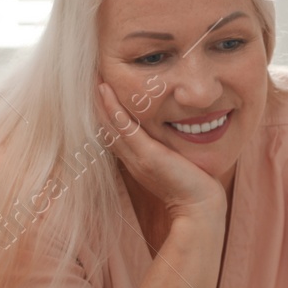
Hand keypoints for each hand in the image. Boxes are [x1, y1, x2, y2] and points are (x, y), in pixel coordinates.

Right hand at [95, 81, 225, 221]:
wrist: (199, 208)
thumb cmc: (191, 187)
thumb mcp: (173, 164)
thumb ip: (166, 151)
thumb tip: (171, 136)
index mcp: (136, 160)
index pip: (114, 133)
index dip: (104, 113)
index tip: (100, 91)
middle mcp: (131, 158)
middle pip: (106, 127)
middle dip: (97, 104)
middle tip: (88, 79)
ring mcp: (136, 157)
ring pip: (110, 125)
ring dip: (100, 101)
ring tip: (92, 78)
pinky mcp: (147, 155)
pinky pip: (124, 127)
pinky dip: (113, 108)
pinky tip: (106, 91)